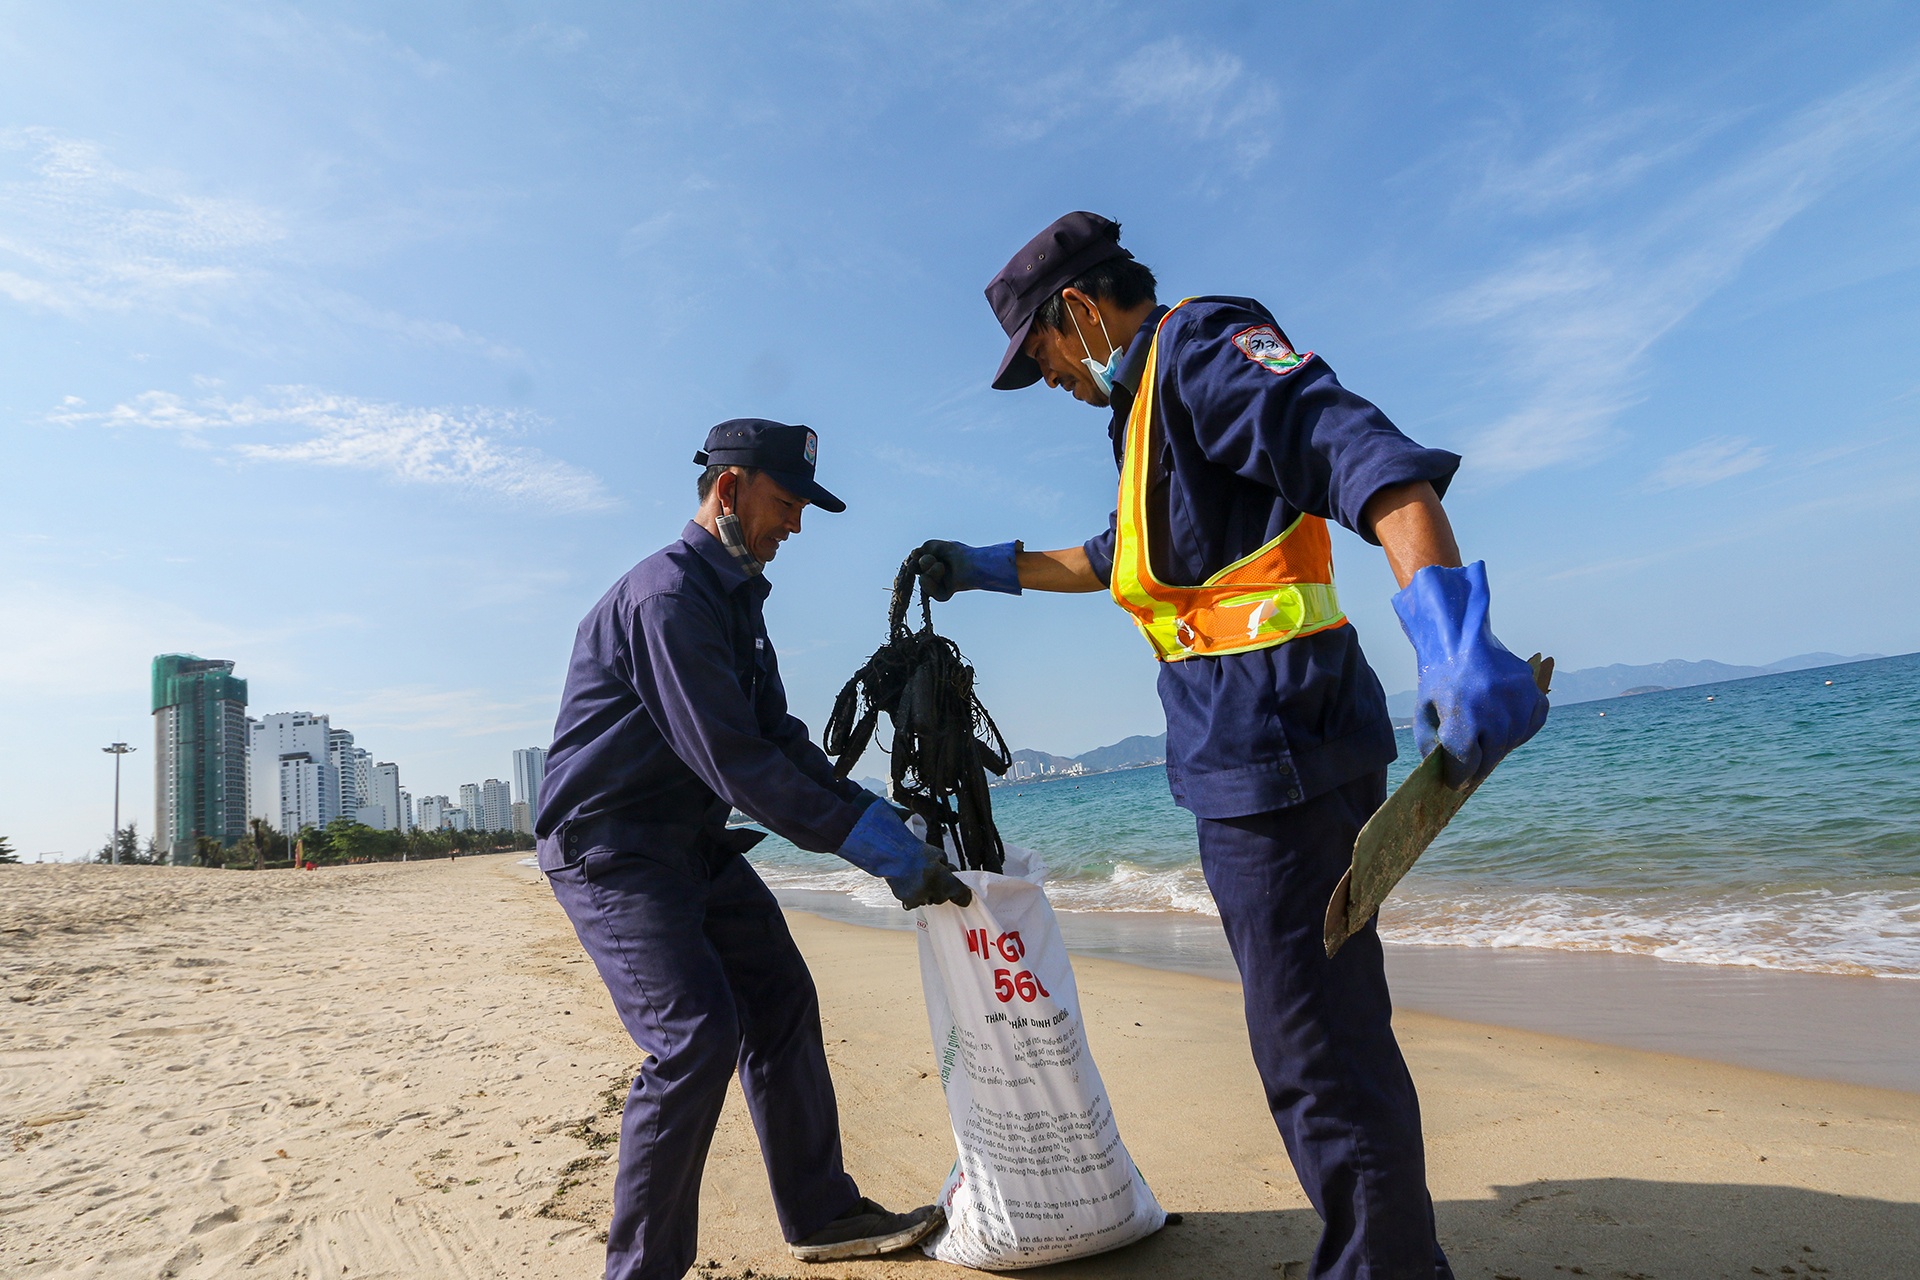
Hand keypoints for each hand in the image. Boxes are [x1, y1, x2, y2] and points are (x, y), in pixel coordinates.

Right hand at [887, 855, 973, 909]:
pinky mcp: (907, 901)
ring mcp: (920, 899)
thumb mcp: (939, 855)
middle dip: (940, 889)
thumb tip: (950, 872)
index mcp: (946, 882)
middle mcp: (934, 894)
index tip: (965, 896)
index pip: (962, 896)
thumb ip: (947, 867)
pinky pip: (915, 901)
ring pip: (928, 899)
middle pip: (942, 897)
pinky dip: (914, 894)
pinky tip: (910, 882)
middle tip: (933, 876)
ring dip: (926, 892)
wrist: (893, 856)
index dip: (964, 896)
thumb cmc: (915, 853)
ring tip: (918, 877)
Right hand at [912, 540, 1021, 601]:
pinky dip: (931, 582)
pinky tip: (940, 572)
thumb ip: (923, 549)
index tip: (916, 554)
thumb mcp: (937, 546)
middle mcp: (935, 575)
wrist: (973, 563)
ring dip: (929, 570)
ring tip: (941, 565)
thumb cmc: (958, 553)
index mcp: (934, 563)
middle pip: (917, 571)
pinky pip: (930, 591)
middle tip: (928, 559)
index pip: (917, 563)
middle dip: (921, 564)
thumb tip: (913, 555)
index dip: (914, 560)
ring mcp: (939, 585)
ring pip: (923, 580)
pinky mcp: (943, 595)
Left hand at [1393, 561, 1548, 788]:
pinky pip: (1531, 724)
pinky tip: (1503, 725)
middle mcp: (1492, 708)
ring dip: (1497, 749)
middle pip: (1490, 757)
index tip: (1456, 783)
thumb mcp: (1423, 712)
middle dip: (1478, 769)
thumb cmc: (1438, 680)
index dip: (1459, 777)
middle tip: (1471, 773)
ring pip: (1511, 743)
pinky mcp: (1532, 691)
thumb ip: (1431, 747)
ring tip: (1483, 742)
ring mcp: (1516, 699)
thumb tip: (1445, 777)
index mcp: (1461, 713)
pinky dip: (1519, 731)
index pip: (1466, 763)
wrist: (1459, 639)